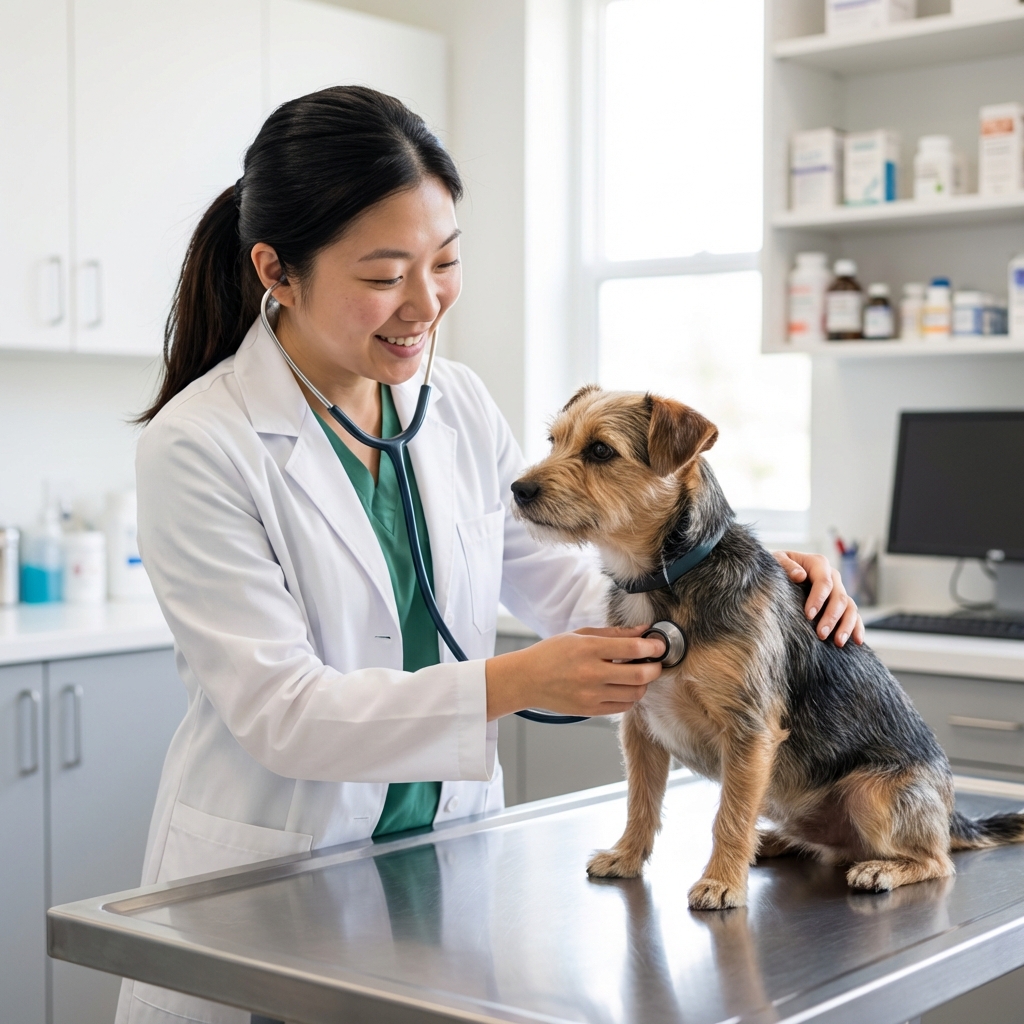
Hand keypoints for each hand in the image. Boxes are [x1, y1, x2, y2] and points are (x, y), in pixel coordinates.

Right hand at [485, 626, 664, 720]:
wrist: (526, 680)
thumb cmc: (551, 654)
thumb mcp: (580, 634)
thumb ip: (614, 633)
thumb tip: (643, 630)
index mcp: (588, 649)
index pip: (632, 649)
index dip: (653, 647)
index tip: (659, 645)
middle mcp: (591, 673)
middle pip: (640, 675)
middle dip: (655, 668)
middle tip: (655, 662)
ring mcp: (591, 695)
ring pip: (635, 694)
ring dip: (643, 683)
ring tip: (638, 673)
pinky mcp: (590, 710)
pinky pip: (623, 706)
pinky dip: (630, 696)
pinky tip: (623, 686)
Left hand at [774, 550, 863, 647]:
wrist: (779, 574)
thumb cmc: (776, 567)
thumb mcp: (777, 560)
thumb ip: (786, 565)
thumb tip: (800, 575)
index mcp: (818, 564)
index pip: (824, 582)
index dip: (818, 599)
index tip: (809, 615)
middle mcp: (832, 576)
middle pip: (839, 597)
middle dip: (832, 617)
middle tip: (821, 634)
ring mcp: (838, 590)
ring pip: (850, 608)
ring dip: (846, 626)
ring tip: (838, 642)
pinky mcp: (841, 604)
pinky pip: (854, 615)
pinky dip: (857, 627)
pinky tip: (857, 640)